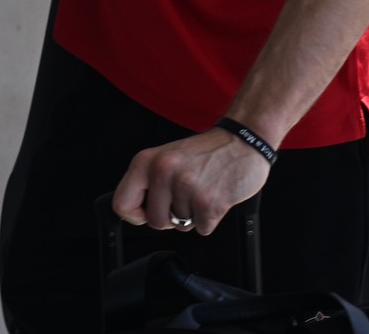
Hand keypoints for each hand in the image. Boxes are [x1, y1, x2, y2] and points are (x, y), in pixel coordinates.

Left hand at [112, 128, 270, 235]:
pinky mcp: (209, 202)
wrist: (246, 139)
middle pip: (154, 221)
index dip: (136, 214)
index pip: (122, 204)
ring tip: (206, 189)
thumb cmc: (209, 151)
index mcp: (148, 161)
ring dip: (194, 214)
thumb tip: (137, 213)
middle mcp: (164, 172)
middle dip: (172, 217)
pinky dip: (211, 218)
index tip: (148, 211)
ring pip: (180, 226)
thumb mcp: (168, 156)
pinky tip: (218, 195)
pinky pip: (202, 229)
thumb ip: (150, 182)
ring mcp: (187, 187)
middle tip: (188, 196)